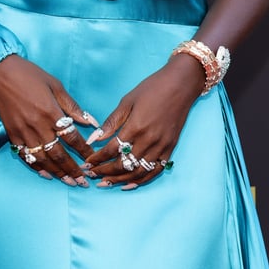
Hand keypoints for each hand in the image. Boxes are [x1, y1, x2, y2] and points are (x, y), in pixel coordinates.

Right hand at [0, 54, 98, 186]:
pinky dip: (36, 167)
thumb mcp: (55, 85)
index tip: (93, 159)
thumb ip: (72, 106)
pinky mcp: (12, 135)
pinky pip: (25, 156)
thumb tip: (90, 122)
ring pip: (43, 159)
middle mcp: (38, 126)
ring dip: (58, 173)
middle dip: (73, 170)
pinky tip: (46, 174)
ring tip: (69, 182)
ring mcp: (23, 132)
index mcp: (51, 112)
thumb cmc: (29, 75)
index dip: (84, 151)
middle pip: (59, 154)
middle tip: (84, 181)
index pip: (72, 138)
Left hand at [84, 51, 202, 188]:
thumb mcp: (127, 101)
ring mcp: (161, 146)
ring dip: (121, 179)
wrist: (181, 85)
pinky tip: (130, 183)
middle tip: (91, 175)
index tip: (87, 163)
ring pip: (138, 171)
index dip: (97, 159)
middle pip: (124, 164)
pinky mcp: (170, 149)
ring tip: (106, 183)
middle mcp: (149, 140)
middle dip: (105, 172)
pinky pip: (155, 170)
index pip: (112, 150)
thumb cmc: (152, 89)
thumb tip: (94, 138)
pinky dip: (142, 179)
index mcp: (135, 127)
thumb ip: (111, 121)